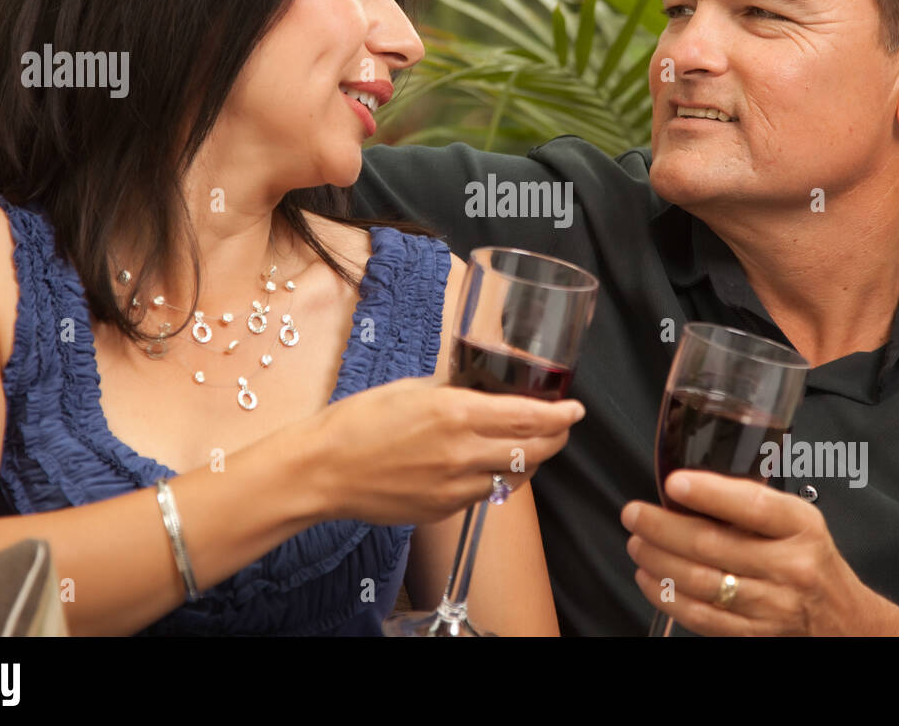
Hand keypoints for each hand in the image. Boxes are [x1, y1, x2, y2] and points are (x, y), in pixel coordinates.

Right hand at [298, 375, 583, 525]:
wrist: (323, 470)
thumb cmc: (358, 422)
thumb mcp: (413, 388)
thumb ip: (454, 389)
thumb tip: (481, 387)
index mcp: (456, 413)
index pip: (529, 417)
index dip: (561, 415)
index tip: (574, 409)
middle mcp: (462, 452)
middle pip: (533, 451)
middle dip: (555, 439)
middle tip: (560, 428)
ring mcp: (454, 487)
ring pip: (513, 477)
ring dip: (527, 461)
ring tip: (525, 446)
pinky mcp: (443, 510)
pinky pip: (484, 493)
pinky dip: (495, 479)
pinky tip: (485, 465)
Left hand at [622, 471, 898, 635]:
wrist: (844, 621)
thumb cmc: (810, 560)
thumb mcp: (797, 520)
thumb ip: (751, 504)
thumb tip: (688, 488)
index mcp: (800, 527)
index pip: (753, 505)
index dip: (710, 493)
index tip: (674, 483)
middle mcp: (789, 567)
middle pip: (713, 545)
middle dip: (662, 528)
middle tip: (634, 514)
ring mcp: (773, 605)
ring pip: (701, 582)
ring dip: (658, 561)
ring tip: (636, 544)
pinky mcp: (755, 634)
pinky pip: (702, 616)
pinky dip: (668, 596)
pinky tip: (650, 578)